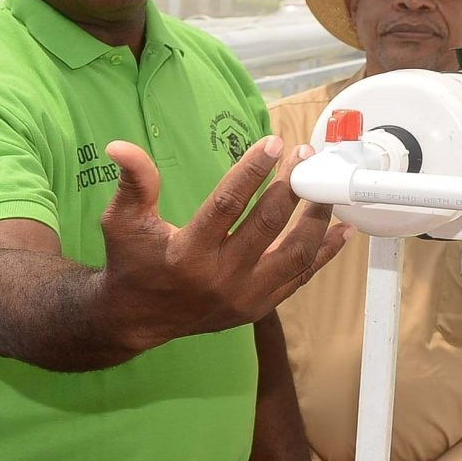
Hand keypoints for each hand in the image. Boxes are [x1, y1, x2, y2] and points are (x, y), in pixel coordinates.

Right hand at [99, 138, 347, 353]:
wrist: (138, 318)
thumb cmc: (132, 261)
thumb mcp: (121, 221)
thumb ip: (132, 182)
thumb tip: (120, 146)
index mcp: (188, 254)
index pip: (227, 205)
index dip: (252, 171)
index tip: (274, 142)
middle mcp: (220, 278)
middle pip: (267, 225)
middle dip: (291, 186)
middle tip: (304, 155)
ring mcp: (244, 297)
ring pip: (294, 253)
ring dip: (315, 217)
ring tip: (325, 186)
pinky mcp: (259, 307)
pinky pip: (300, 277)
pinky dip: (323, 252)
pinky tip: (341, 227)